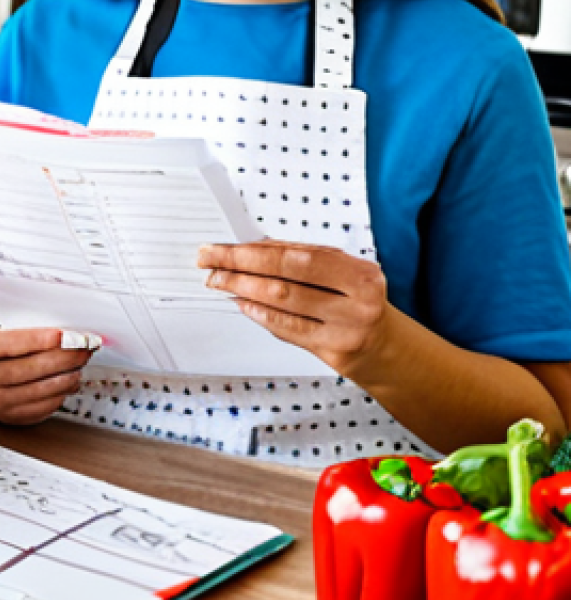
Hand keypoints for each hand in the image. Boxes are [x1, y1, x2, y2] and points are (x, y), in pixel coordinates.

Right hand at [0, 299, 93, 424]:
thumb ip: (16, 319)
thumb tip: (60, 317)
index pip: (8, 344)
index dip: (38, 339)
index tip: (64, 334)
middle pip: (26, 370)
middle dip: (62, 358)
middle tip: (84, 346)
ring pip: (35, 392)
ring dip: (65, 377)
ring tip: (81, 363)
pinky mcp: (5, 417)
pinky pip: (37, 410)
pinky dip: (58, 395)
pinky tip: (69, 381)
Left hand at [198, 241, 391, 377]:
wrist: (390, 350)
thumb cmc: (360, 302)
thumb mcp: (343, 273)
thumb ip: (302, 259)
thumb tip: (252, 246)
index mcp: (360, 272)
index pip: (294, 256)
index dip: (251, 252)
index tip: (220, 248)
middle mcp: (357, 301)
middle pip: (284, 279)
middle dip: (239, 268)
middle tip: (210, 263)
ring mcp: (346, 329)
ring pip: (282, 304)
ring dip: (243, 290)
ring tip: (220, 281)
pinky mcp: (334, 353)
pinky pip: (288, 329)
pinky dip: (260, 313)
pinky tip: (243, 303)